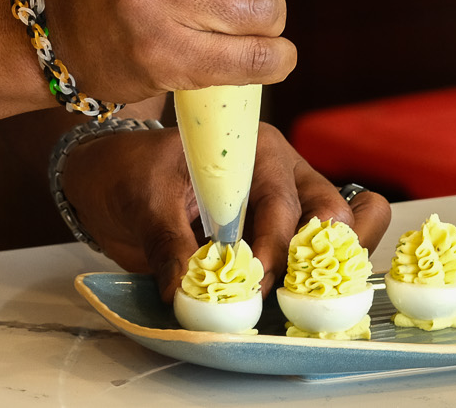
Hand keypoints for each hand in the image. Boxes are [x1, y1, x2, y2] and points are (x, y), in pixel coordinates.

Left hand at [63, 123, 391, 299]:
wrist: (114, 179)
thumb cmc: (131, 173)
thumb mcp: (142, 201)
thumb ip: (167, 242)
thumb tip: (185, 291)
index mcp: (253, 150)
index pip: (281, 199)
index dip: (275, 243)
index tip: (256, 277)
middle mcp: (283, 173)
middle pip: (331, 211)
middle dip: (317, 255)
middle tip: (284, 293)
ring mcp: (290, 205)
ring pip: (341, 231)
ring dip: (330, 268)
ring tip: (305, 302)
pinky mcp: (283, 238)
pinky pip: (320, 254)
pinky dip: (321, 279)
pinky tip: (306, 305)